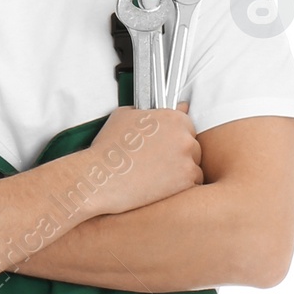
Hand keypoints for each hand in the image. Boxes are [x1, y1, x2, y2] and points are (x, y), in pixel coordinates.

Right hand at [84, 103, 201, 215]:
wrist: (99, 178)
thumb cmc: (108, 149)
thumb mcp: (123, 116)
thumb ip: (149, 110)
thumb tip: (165, 106)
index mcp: (173, 118)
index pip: (186, 126)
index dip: (173, 137)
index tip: (164, 146)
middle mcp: (184, 137)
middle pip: (193, 147)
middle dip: (178, 155)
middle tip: (156, 163)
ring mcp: (187, 160)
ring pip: (194, 167)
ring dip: (180, 172)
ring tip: (155, 177)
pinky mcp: (186, 182)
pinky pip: (193, 184)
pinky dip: (179, 187)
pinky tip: (159, 186)